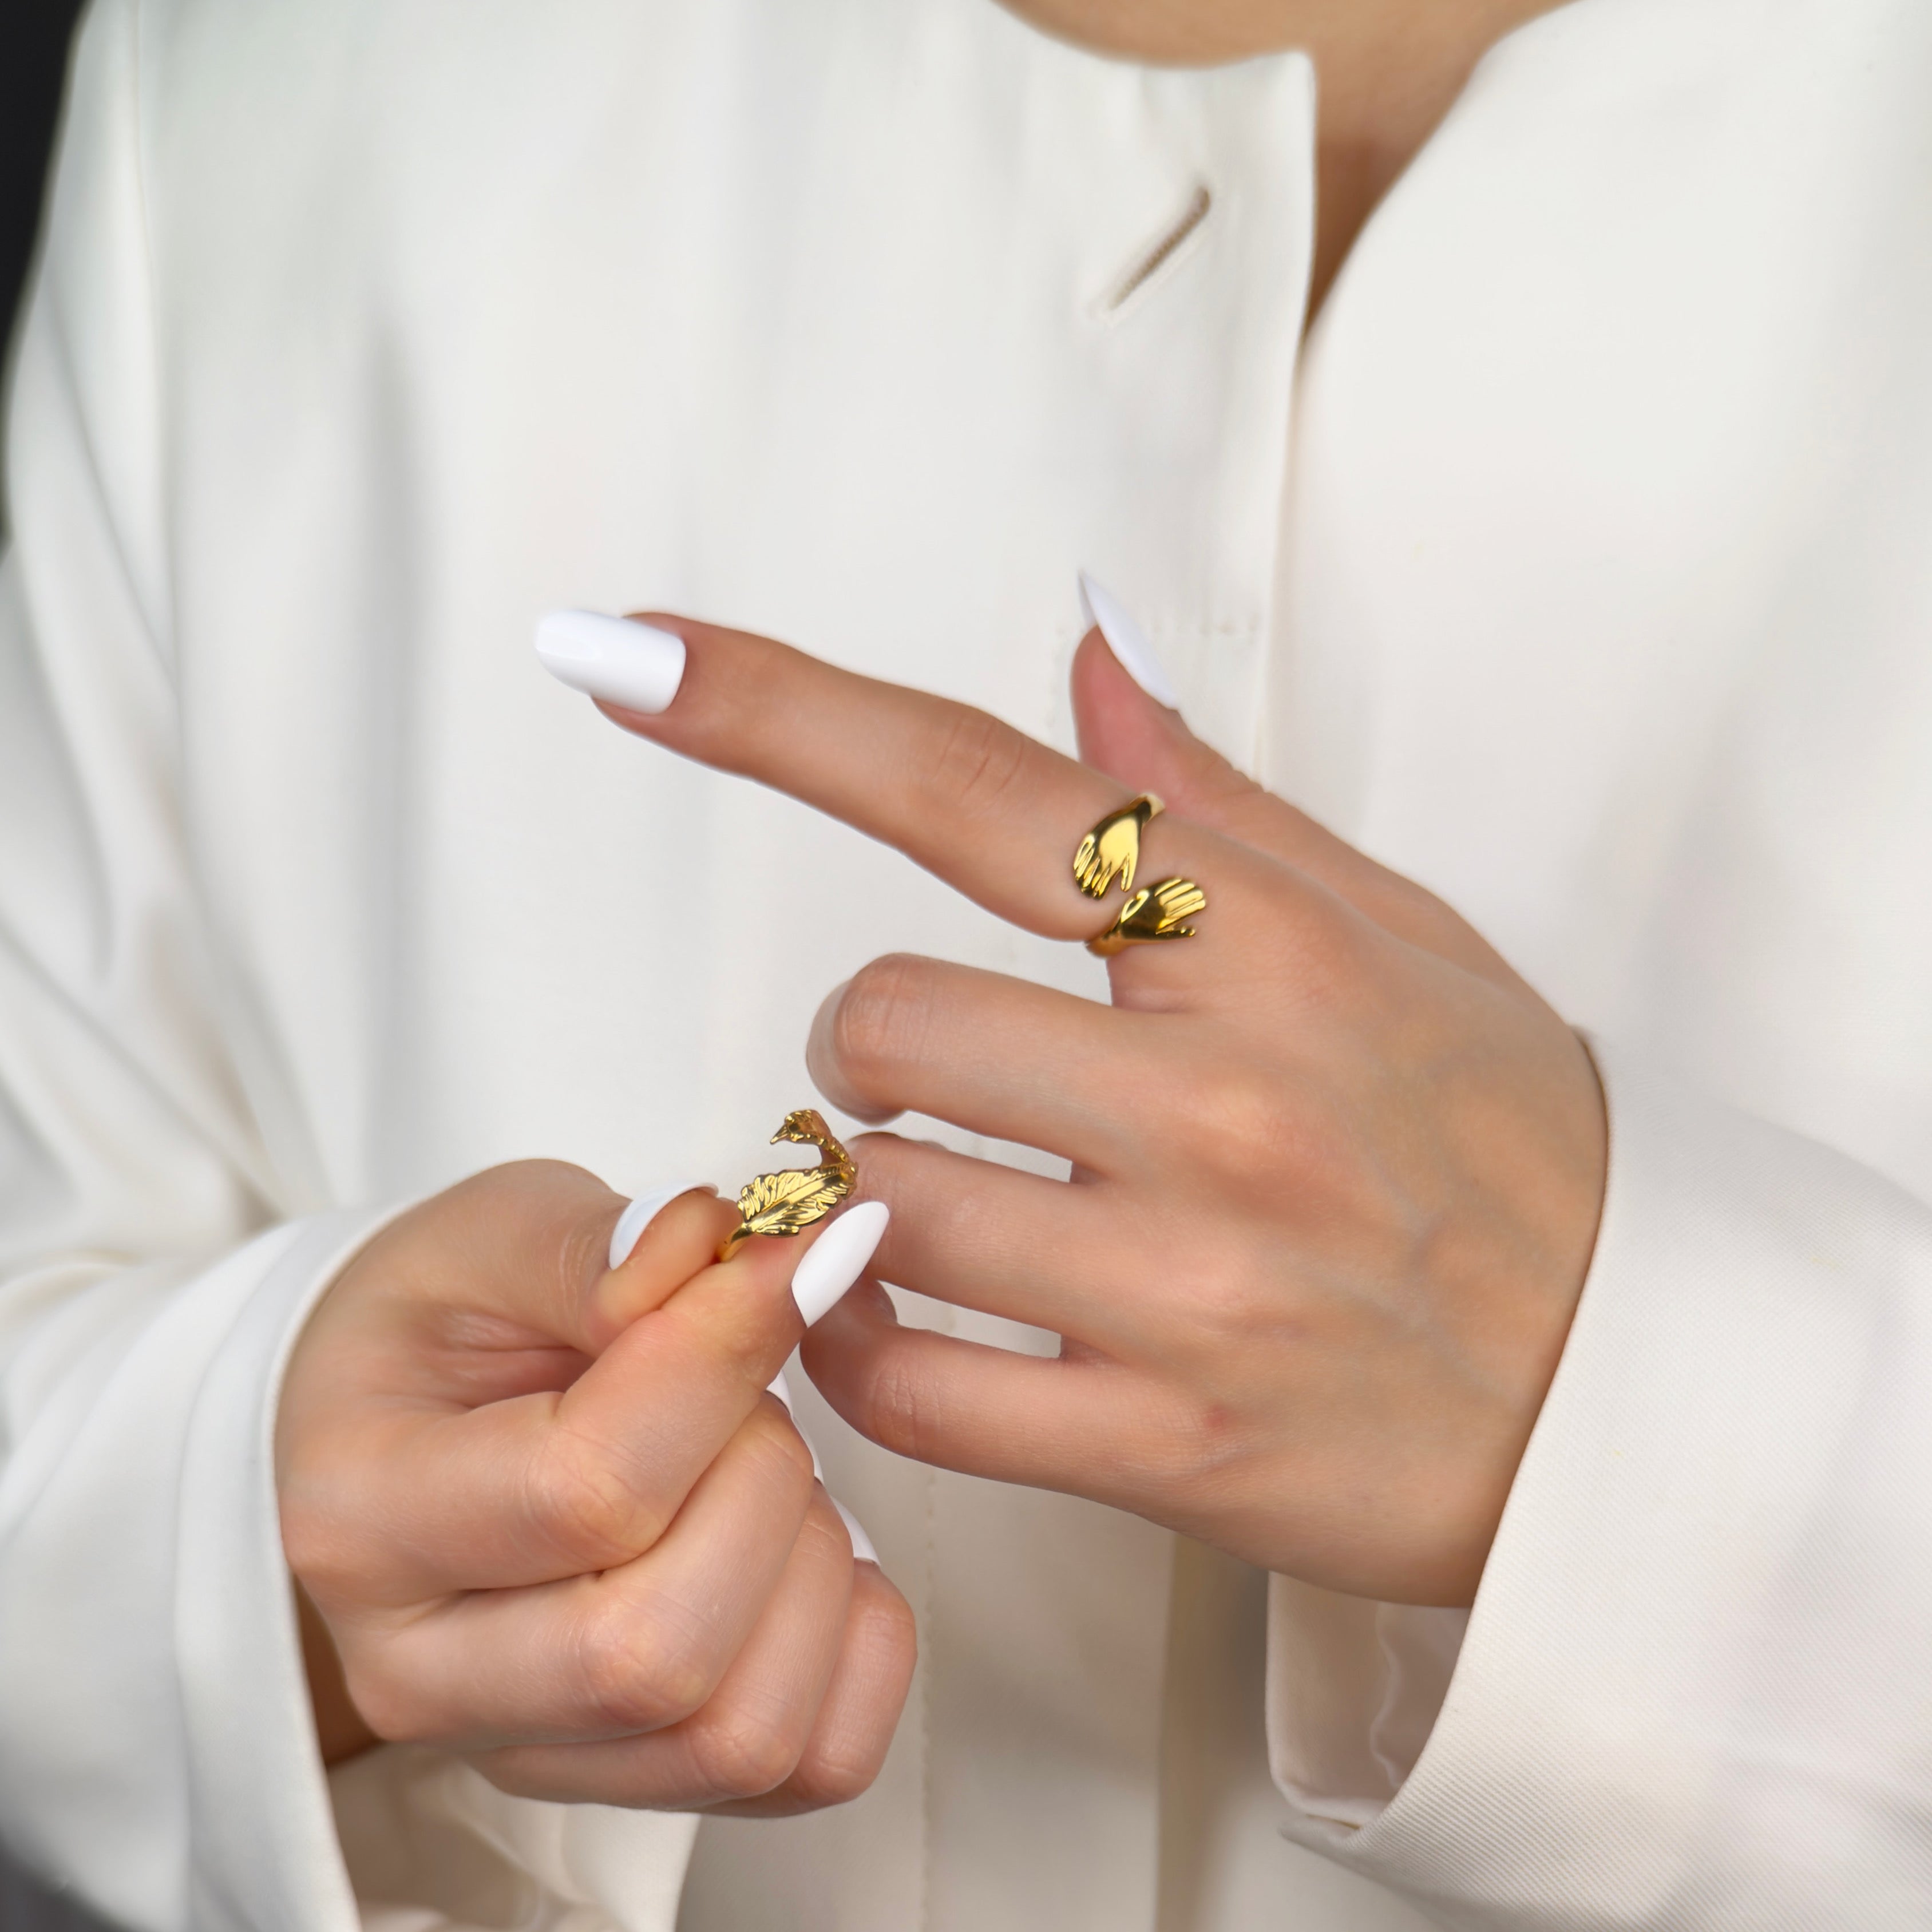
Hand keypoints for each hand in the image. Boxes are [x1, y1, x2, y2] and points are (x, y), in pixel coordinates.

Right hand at [277, 1163, 914, 1811]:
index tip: (788, 1262)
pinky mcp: (631, 1781)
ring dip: (809, 1563)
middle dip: (760, 1478)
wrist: (406, 1413)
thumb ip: (614, 1245)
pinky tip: (802, 1544)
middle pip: (658, 1643)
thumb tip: (760, 1261)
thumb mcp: (497, 1229)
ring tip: (760, 1463)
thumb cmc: (443, 1319)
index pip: (584, 1488)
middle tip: (743, 1385)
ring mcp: (528, 1750)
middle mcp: (423, 1673)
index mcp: (362, 1519)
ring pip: (741, 1728)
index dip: (720, 1361)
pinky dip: (855, 1643)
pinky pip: (808, 1766)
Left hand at [592, 613, 1605, 1606]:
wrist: (1625, 1392)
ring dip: (869, 1190)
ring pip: (876, 1202)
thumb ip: (1219, 806)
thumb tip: (1082, 657)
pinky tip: (912, 1315)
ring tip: (954, 1195)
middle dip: (872, 1040)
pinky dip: (865, 1342)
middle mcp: (1228, 1103)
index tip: (626, 650)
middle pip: (884, 1019)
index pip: (983, 792)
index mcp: (1278, 949)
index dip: (780, 711)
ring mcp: (1191, 1284)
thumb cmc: (1502, 1144)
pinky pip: (905, 1385)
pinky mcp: (1164, 1442)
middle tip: (945, 1071)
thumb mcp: (1400, 939)